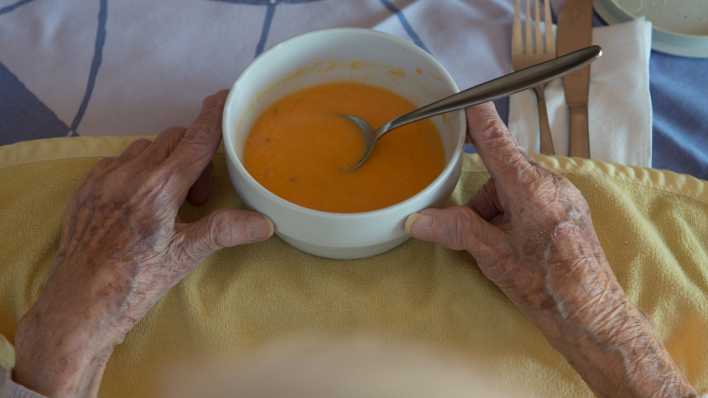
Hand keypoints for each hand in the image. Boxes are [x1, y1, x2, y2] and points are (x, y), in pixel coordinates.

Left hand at [13, 91, 273, 397]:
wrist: (79, 304)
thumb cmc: (135, 282)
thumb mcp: (184, 256)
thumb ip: (224, 230)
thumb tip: (266, 223)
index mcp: (160, 187)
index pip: (195, 140)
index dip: (213, 116)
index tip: (225, 95)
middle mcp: (131, 173)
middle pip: (173, 139)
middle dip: (193, 155)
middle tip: (198, 196)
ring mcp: (104, 177)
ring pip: (145, 147)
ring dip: (165, 161)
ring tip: (169, 200)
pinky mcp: (87, 187)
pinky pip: (119, 160)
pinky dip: (137, 169)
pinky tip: (139, 200)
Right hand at [407, 103, 696, 397]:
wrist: (593, 315)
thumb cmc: (545, 285)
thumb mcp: (494, 257)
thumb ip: (456, 231)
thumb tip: (415, 221)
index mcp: (531, 188)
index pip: (499, 145)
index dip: (481, 123)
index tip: (469, 102)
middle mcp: (552, 184)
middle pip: (504, 173)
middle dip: (483, 199)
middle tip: (475, 232)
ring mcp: (565, 197)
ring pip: (517, 189)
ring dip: (499, 211)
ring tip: (498, 247)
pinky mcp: (571, 212)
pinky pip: (534, 200)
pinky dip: (516, 215)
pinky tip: (516, 246)